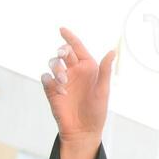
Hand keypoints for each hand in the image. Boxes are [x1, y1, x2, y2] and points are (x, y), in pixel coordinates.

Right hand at [41, 26, 115, 148]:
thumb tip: (113, 51)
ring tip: (64, 81)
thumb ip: (105, 70)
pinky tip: (60, 91)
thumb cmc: (97, 111)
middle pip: (63, 53)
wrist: (83, 130)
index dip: (70, 37)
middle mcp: (74, 71)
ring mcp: (62, 80)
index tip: (62, 29)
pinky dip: (50, 80)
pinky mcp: (51, 90)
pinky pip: (45, 77)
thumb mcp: (103, 90)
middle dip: (62, 51)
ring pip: (53, 63)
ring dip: (57, 67)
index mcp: (88, 68)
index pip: (77, 48)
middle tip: (63, 56)